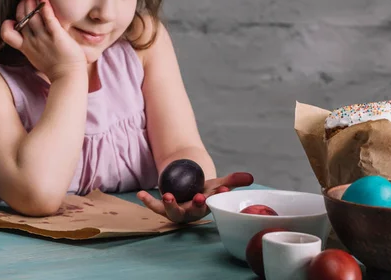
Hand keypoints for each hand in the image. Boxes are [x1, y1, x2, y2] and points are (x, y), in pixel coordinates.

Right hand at [1, 0, 86, 81]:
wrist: (68, 77)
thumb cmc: (57, 68)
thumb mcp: (38, 57)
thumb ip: (33, 45)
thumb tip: (32, 35)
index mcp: (26, 47)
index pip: (8, 32)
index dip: (9, 22)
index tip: (16, 15)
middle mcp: (32, 42)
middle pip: (21, 18)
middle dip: (21, 4)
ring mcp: (44, 38)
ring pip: (31, 16)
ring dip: (30, 1)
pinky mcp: (57, 36)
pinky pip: (48, 18)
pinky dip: (44, 6)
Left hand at [137, 172, 253, 223]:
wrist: (186, 188)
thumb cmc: (204, 189)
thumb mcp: (217, 183)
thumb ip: (232, 180)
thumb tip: (250, 177)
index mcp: (206, 207)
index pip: (213, 203)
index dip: (217, 197)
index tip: (222, 190)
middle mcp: (191, 212)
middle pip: (193, 212)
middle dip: (196, 206)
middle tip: (200, 198)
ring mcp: (176, 210)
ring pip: (173, 212)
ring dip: (171, 205)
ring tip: (169, 196)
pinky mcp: (162, 207)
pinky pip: (155, 206)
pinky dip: (147, 201)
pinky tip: (140, 193)